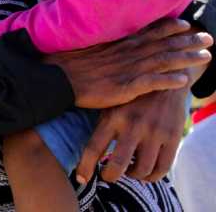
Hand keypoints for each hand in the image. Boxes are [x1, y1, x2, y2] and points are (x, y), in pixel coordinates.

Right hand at [45, 19, 210, 108]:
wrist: (55, 78)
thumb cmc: (65, 64)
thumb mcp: (84, 47)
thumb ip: (100, 45)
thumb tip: (104, 43)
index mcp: (118, 43)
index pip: (148, 31)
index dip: (168, 27)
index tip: (184, 24)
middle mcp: (126, 52)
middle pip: (163, 44)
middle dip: (188, 40)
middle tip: (208, 37)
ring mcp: (127, 69)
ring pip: (163, 60)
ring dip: (186, 58)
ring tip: (206, 57)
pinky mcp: (125, 87)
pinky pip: (152, 82)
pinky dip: (168, 80)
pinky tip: (184, 80)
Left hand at [74, 87, 188, 183]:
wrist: (165, 77)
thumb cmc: (131, 95)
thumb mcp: (111, 105)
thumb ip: (100, 127)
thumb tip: (84, 151)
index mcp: (113, 117)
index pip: (93, 149)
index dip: (85, 167)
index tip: (82, 178)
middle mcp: (133, 125)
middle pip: (118, 165)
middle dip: (110, 176)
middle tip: (107, 176)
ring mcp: (155, 132)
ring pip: (142, 170)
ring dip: (133, 175)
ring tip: (128, 170)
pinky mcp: (173, 136)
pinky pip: (163, 167)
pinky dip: (152, 175)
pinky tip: (146, 170)